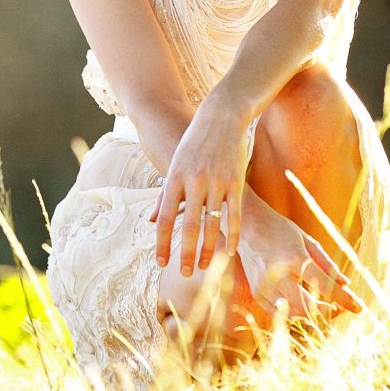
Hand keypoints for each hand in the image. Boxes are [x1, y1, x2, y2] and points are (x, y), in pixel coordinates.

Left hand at [149, 92, 250, 276]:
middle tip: (183, 273)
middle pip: (188, 226)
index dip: (162, 243)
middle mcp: (195, 182)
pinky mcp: (236, 182)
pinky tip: (230, 251)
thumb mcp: (174, 165)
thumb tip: (153, 221)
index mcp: (175, 178)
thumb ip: (164, 195)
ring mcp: (217, 182)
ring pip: (211, 224)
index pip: (166, 218)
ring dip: (207, 249)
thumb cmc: (194, 142)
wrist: (221, 116)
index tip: (160, 262)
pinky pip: (234, 215)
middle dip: (184, 253)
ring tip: (204, 267)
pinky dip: (232, 235)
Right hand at [236, 186, 363, 319]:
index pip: (326, 286)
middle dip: (328, 311)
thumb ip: (326, 263)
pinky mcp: (257, 291)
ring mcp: (265, 285)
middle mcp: (279, 274)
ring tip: (321, 304)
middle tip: (338, 307)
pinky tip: (301, 302)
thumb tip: (345, 284)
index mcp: (295, 258)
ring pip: (293, 313)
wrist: (246, 225)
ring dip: (311, 313)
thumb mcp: (306, 240)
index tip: (359, 307)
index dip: (345, 299)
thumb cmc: (280, 229)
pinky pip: (279, 311)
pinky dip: (293, 311)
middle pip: (309, 307)